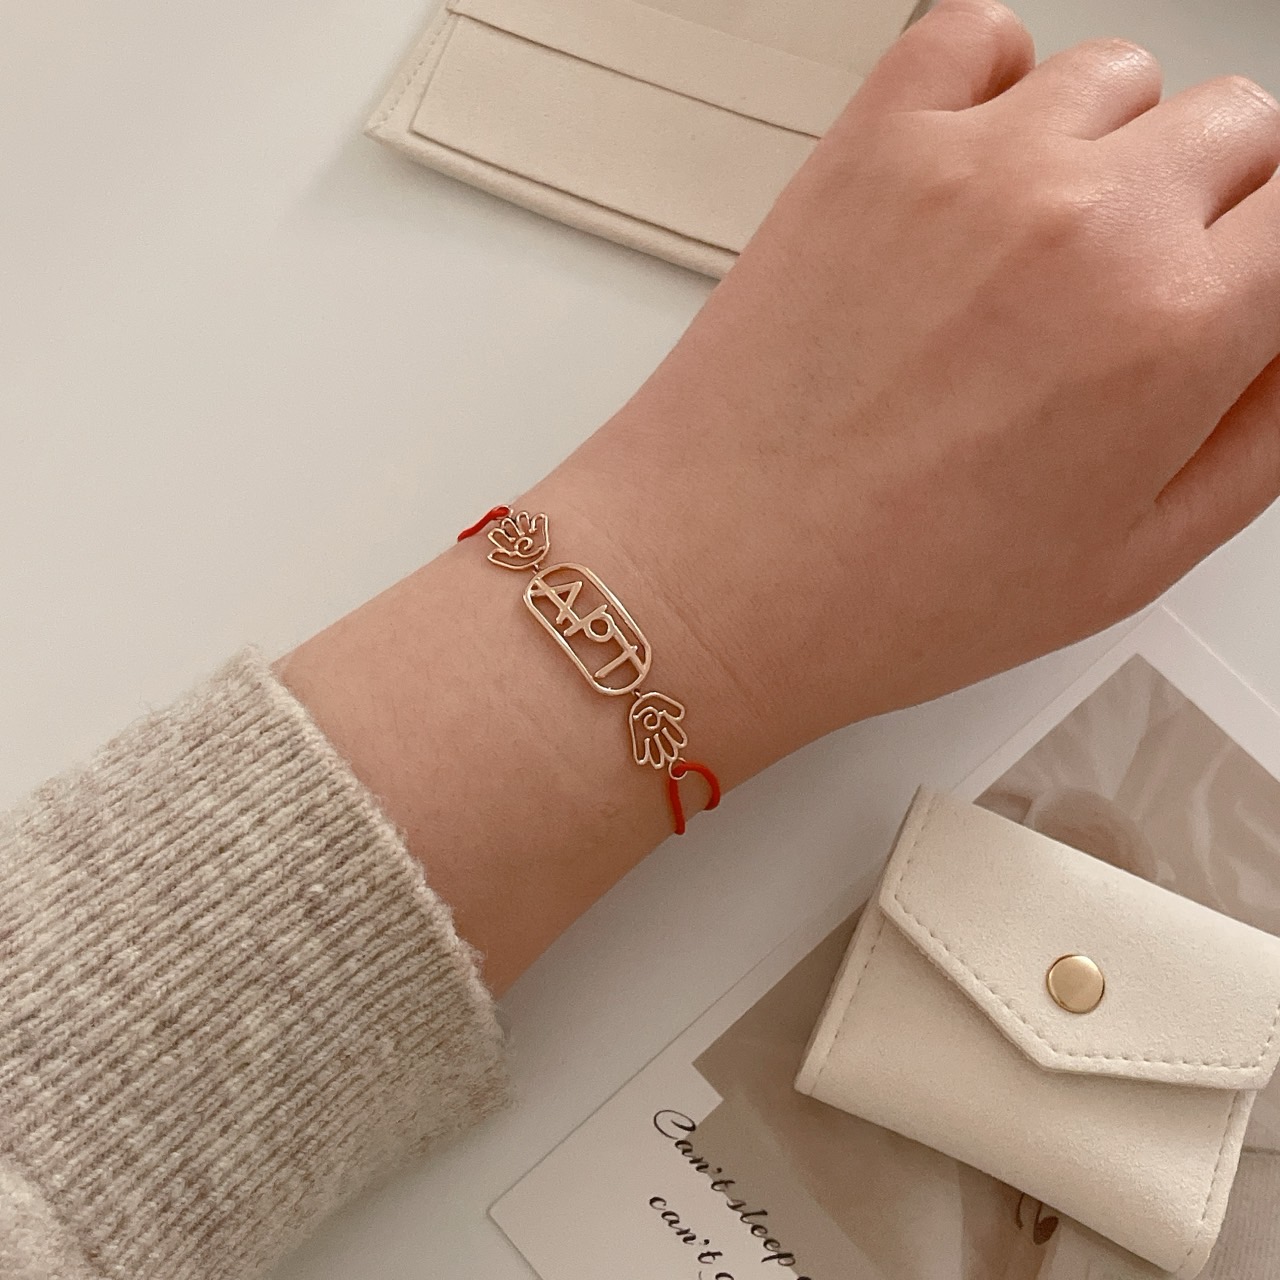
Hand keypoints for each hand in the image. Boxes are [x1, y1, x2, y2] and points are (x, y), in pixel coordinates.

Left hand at [531, 0, 1279, 780]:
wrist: (719, 575)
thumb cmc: (891, 593)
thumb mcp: (1129, 562)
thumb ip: (1261, 437)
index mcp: (1175, 329)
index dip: (1274, 262)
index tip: (1240, 290)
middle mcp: (1086, 220)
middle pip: (1235, 128)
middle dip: (1212, 209)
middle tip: (1138, 294)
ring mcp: (970, 166)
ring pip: (1116, 80)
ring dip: (1108, 150)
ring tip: (1037, 254)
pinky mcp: (868, 147)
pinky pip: (977, 35)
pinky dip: (996, 85)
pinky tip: (972, 180)